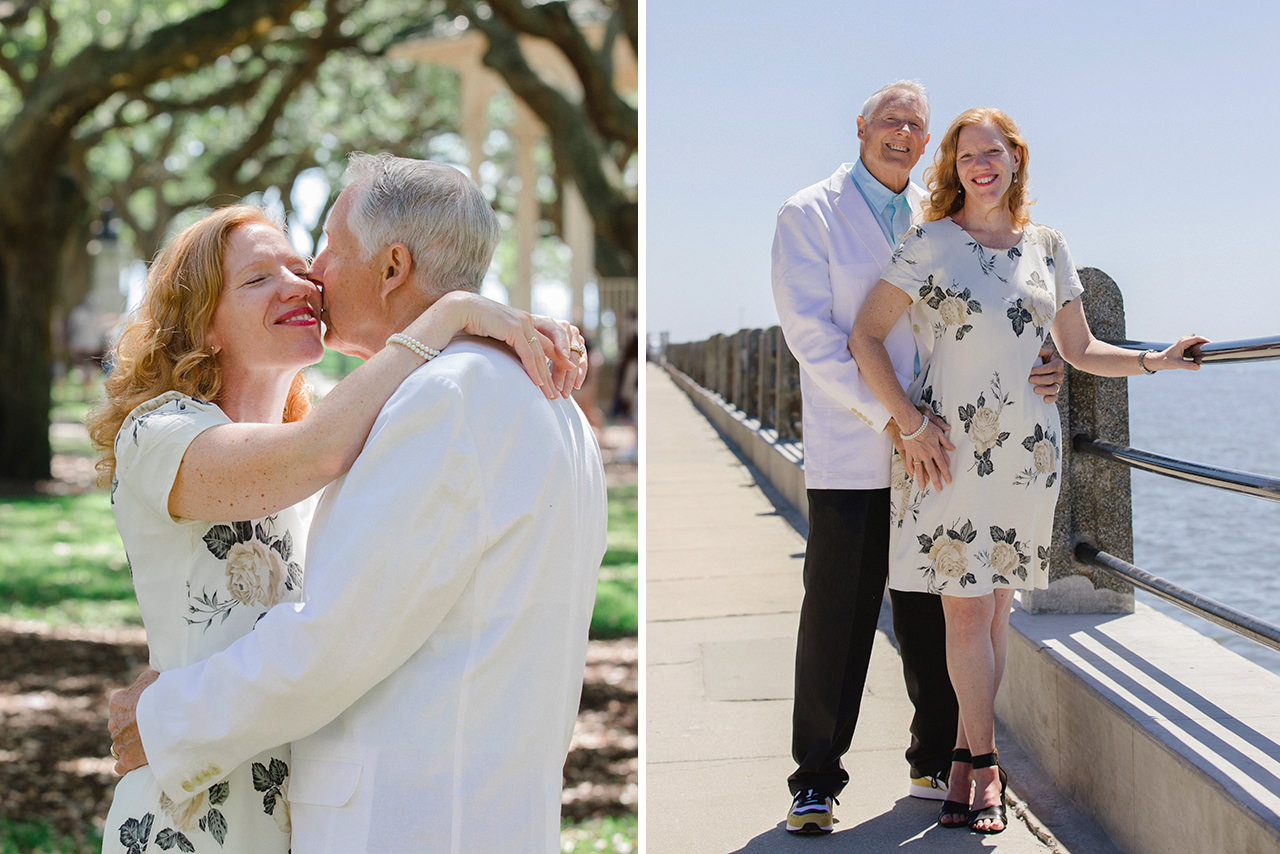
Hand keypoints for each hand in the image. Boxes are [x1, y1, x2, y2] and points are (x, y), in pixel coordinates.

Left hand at [108, 668, 157, 775]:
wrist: (169, 719)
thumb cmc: (164, 695)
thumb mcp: (153, 677)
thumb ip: (144, 681)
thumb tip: (145, 679)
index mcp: (118, 702)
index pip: (120, 702)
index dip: (134, 705)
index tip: (146, 707)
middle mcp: (113, 723)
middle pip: (119, 724)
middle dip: (131, 725)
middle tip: (150, 725)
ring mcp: (119, 743)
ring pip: (119, 744)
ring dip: (130, 744)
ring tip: (147, 744)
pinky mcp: (126, 760)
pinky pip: (120, 766)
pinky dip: (126, 765)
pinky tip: (134, 763)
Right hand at [406, 292, 579, 398]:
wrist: (458, 310)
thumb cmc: (473, 325)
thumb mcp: (497, 337)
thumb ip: (508, 345)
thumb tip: (512, 362)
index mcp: (525, 323)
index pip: (547, 345)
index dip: (556, 364)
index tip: (560, 382)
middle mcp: (527, 321)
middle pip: (549, 351)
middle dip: (557, 373)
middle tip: (563, 393)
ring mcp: (522, 323)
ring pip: (541, 354)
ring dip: (547, 376)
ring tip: (551, 394)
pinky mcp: (513, 328)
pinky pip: (528, 353)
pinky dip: (535, 369)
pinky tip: (538, 383)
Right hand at [899, 409, 953, 491]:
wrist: (911, 423)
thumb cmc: (926, 425)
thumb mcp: (939, 432)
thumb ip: (946, 442)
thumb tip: (953, 448)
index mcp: (935, 449)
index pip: (942, 464)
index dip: (946, 473)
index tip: (949, 480)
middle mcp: (926, 454)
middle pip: (932, 470)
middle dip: (936, 481)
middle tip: (938, 489)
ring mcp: (916, 454)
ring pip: (919, 470)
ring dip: (922, 479)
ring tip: (922, 487)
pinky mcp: (909, 452)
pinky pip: (909, 463)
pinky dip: (910, 470)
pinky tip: (912, 476)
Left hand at [1029, 343, 1064, 403]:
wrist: (1040, 366)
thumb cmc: (1041, 357)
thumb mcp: (1043, 352)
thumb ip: (1041, 350)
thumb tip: (1039, 350)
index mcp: (1057, 364)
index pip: (1050, 368)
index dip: (1040, 370)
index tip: (1030, 371)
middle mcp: (1059, 374)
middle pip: (1053, 378)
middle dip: (1040, 379)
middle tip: (1029, 379)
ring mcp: (1057, 384)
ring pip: (1054, 389)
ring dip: (1044, 390)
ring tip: (1034, 390)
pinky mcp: (1054, 392)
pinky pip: (1055, 397)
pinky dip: (1050, 399)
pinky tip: (1044, 399)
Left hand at [1154, 335, 1209, 370]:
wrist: (1159, 360)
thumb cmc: (1166, 362)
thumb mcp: (1177, 364)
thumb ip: (1188, 366)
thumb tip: (1198, 367)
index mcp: (1183, 342)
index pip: (1198, 338)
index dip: (1207, 340)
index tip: (1214, 345)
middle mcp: (1184, 340)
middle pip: (1200, 339)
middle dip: (1208, 343)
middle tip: (1216, 349)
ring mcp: (1185, 342)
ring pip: (1198, 341)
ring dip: (1205, 345)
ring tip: (1212, 350)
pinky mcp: (1185, 345)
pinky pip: (1196, 344)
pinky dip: (1201, 347)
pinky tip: (1206, 352)